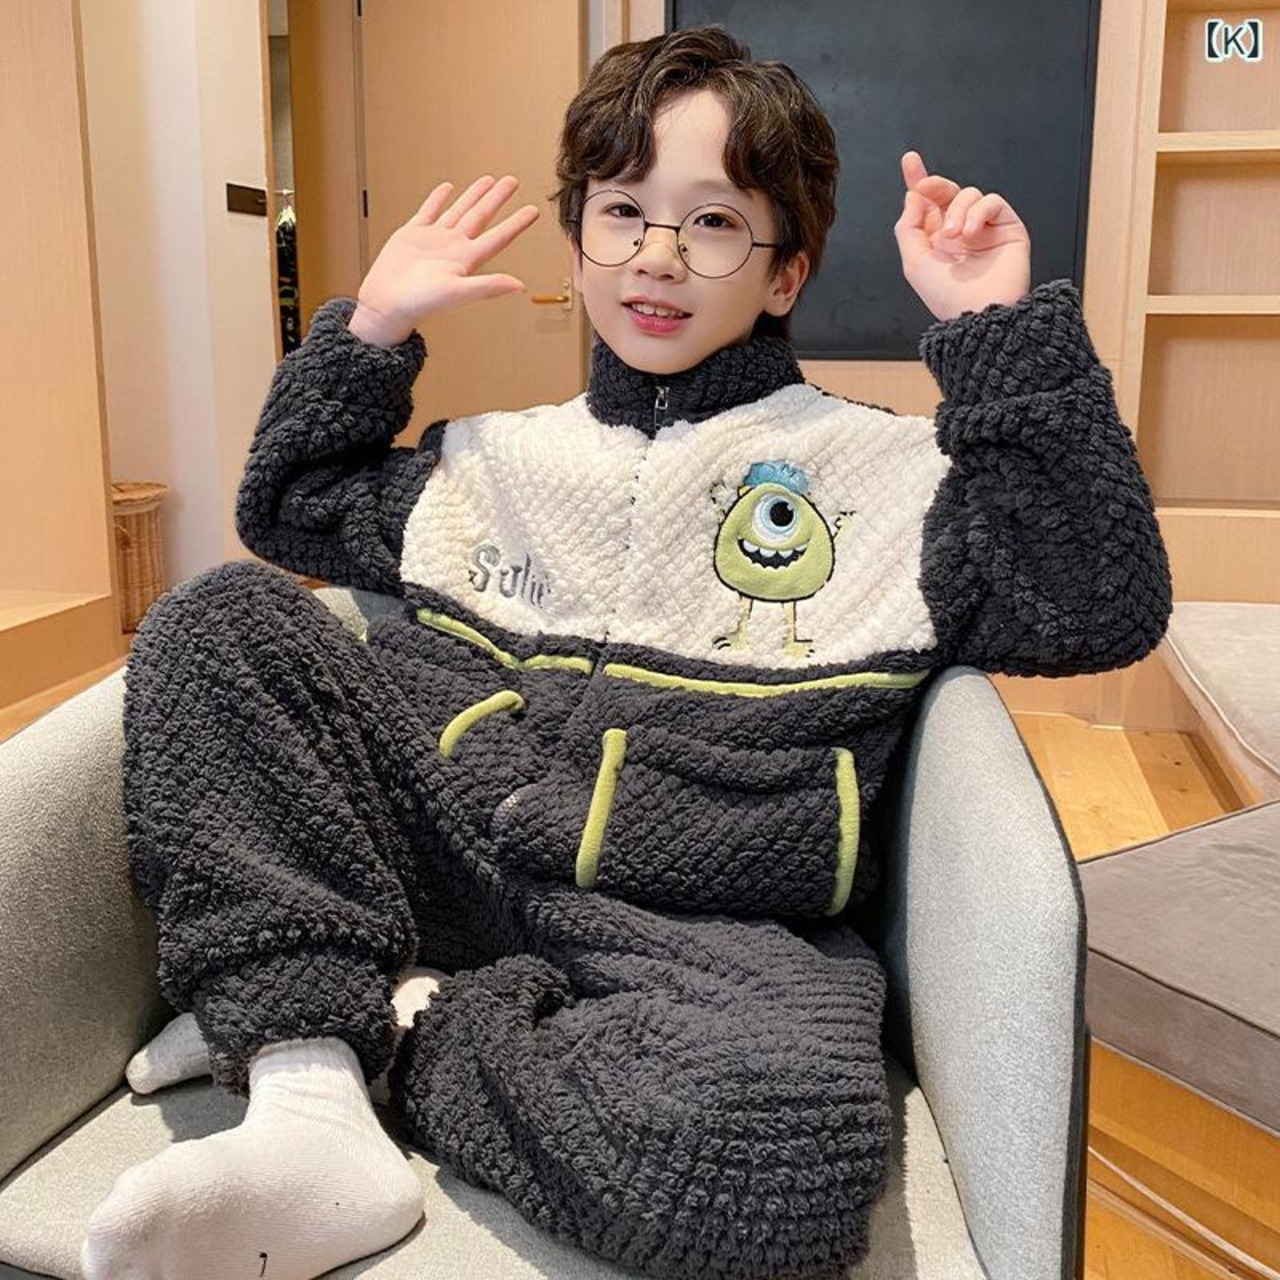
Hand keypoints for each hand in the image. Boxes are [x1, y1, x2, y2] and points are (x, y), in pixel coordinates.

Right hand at [349, 174, 539, 345]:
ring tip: (488, 180)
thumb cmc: (420, 302)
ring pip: (459, 210)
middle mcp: (453, 247)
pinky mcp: (412, 234)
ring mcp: (434, 239)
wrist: (386, 303)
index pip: (499, 236)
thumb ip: (489, 286)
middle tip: (513, 181)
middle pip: (481, 216)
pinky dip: (438, 198)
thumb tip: (520, 287)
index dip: (516, 223)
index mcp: (467, 259)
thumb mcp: (458, 292)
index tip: (533, 210)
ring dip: (474, 195)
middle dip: (497, 198)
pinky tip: (447, 189)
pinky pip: (429, 210)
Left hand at [893, 151, 1030, 322]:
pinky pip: (993, 202)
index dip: (919, 180)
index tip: (910, 161)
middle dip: (934, 184)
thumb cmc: (947, 297)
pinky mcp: (1007, 227)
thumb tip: (912, 196)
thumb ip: (908, 227)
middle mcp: (960, 231)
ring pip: (969, 194)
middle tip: (925, 186)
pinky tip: (971, 233)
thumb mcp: (914, 262)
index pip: (928, 204)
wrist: (979, 313)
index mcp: (936, 240)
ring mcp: (984, 228)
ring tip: (954, 235)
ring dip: (957, 210)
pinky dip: (979, 212)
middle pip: (947, 192)